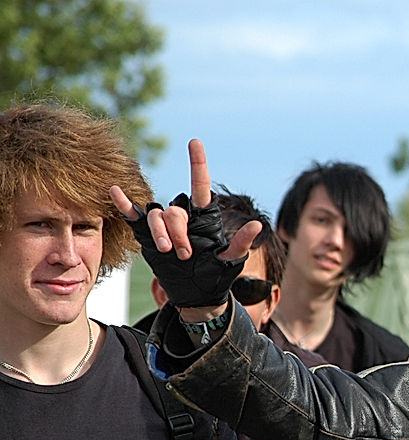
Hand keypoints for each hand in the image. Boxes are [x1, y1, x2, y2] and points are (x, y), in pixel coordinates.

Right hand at [110, 139, 261, 307]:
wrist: (196, 293)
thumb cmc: (216, 275)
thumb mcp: (230, 261)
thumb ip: (241, 243)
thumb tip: (258, 225)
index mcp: (204, 217)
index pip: (200, 185)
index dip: (198, 164)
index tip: (195, 142)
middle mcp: (184, 216)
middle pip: (175, 212)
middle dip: (179, 233)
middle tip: (185, 255)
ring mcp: (164, 225)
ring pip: (156, 217)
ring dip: (160, 234)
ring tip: (169, 253)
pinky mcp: (147, 235)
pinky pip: (134, 216)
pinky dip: (124, 204)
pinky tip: (115, 191)